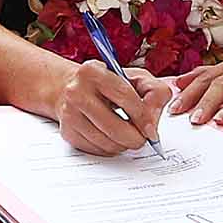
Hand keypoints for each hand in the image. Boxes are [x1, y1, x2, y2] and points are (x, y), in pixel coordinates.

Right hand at [51, 61, 174, 156]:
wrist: (72, 88)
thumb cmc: (108, 83)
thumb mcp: (135, 78)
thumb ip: (154, 93)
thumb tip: (151, 125)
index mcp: (94, 72)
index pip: (126, 98)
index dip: (143, 117)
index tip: (151, 130)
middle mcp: (77, 92)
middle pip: (115, 127)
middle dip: (135, 138)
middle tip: (142, 138)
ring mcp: (69, 114)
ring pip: (107, 143)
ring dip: (123, 144)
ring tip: (127, 134)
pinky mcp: (68, 132)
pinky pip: (97, 150)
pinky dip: (110, 148)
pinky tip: (112, 136)